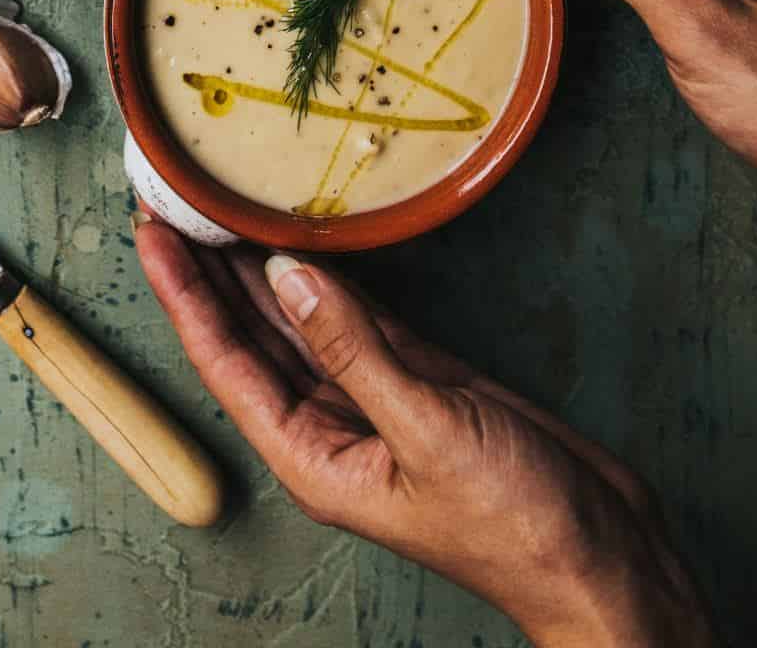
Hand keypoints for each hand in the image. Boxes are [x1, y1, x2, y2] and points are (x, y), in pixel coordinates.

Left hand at [135, 220, 715, 646]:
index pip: (224, 361)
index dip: (182, 294)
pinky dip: (329, 276)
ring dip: (258, 266)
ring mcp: (374, 400)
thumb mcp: (428, 432)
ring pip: (298, 319)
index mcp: (313, 455)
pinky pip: (357, 317)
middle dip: (206, 270)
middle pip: (248, 335)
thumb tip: (285, 275)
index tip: (152, 232)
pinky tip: (301, 239)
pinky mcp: (420, 380)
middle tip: (172, 197)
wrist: (604, 559)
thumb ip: (354, 349)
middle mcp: (330, 426)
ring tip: (218, 203)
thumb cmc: (518, 528)